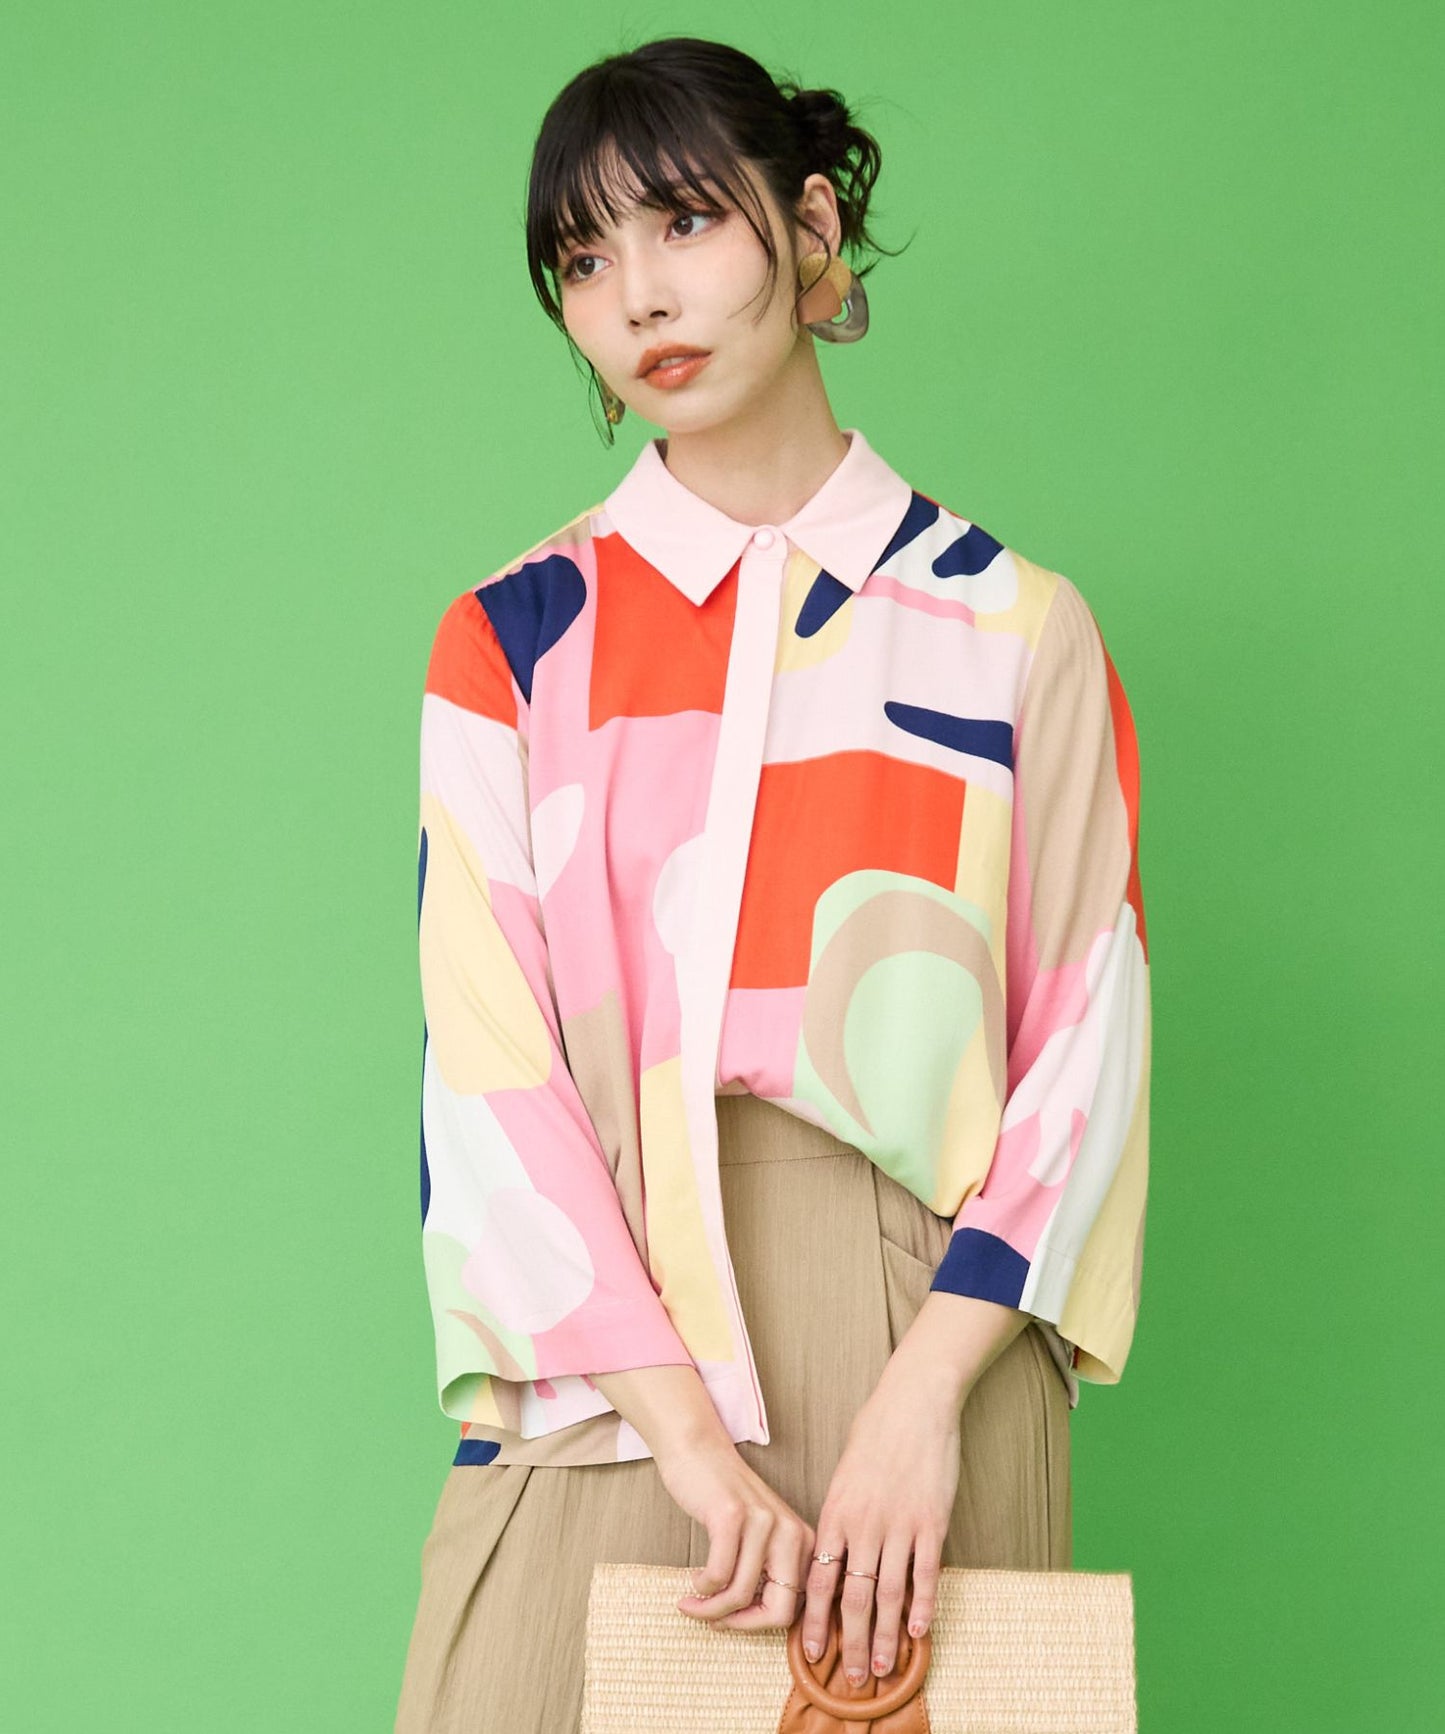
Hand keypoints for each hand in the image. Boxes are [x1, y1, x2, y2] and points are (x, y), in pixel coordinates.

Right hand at [653, 1431, 816, 1632]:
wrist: (698, 1450)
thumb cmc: (723, 1499)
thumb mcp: (759, 1536)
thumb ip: (767, 1572)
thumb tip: (758, 1624)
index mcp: (802, 1541)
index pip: (793, 1608)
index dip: (758, 1625)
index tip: (731, 1622)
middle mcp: (790, 1533)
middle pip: (778, 1612)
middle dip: (741, 1625)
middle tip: (713, 1622)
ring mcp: (762, 1523)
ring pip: (740, 1596)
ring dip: (710, 1608)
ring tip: (691, 1603)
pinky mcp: (732, 1516)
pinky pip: (717, 1575)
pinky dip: (702, 1586)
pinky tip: (693, 1579)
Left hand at [798, 1381, 962, 1683]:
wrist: (914, 1402)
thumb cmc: (876, 1432)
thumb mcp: (844, 1473)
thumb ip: (840, 1516)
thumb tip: (835, 1554)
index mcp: (835, 1512)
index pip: (819, 1579)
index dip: (816, 1620)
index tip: (813, 1652)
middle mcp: (864, 1524)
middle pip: (854, 1598)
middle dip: (851, 1642)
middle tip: (852, 1678)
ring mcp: (899, 1525)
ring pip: (890, 1595)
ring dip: (886, 1637)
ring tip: (883, 1667)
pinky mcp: (932, 1522)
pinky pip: (926, 1574)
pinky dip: (923, 1607)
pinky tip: (919, 1632)